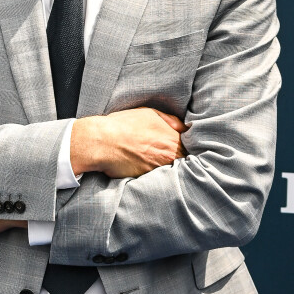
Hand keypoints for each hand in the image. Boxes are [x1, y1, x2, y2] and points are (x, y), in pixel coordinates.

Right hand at [71, 107, 188, 178]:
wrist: (102, 142)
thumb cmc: (124, 125)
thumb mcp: (150, 114)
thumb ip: (171, 121)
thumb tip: (184, 128)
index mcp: (173, 139)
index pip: (191, 149)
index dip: (188, 148)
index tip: (185, 148)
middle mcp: (169, 156)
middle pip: (184, 162)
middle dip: (181, 159)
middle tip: (173, 156)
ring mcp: (158, 170)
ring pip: (172, 172)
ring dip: (170, 168)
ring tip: (158, 162)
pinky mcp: (147, 180)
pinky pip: (159, 179)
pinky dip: (158, 176)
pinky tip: (149, 169)